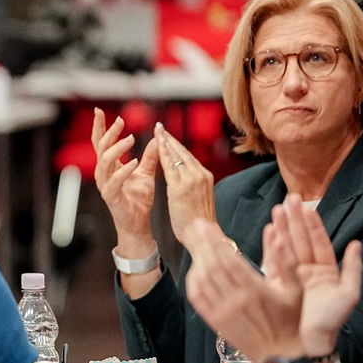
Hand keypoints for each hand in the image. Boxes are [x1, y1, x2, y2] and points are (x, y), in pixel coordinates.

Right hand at [90, 108, 159, 252]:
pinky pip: (113, 181)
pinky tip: (133, 162)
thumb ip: (150, 157)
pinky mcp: (111, 197)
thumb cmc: (139, 199)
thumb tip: (158, 138)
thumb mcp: (146, 173)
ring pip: (104, 162)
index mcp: (110, 167)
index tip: (100, 111)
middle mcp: (104, 174)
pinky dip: (123, 170)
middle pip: (99, 148)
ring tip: (131, 139)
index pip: (101, 143)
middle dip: (108, 133)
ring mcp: (105, 185)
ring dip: (117, 149)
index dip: (100, 127)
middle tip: (120, 121)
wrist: (139, 223)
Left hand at [154, 124, 220, 252]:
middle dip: (170, 138)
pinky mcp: (181, 187)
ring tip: (157, 131)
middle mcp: (200, 175)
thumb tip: (185, 181)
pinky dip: (164, 154)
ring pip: (177, 155)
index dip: (177, 146)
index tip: (168, 136)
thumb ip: (192, 187)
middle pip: (183, 152)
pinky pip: (170, 166)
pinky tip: (157, 145)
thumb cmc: (198, 223)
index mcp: (205, 178)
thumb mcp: (198, 199)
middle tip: (159, 127)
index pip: (189, 157)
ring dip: (166, 141)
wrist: (203, 235)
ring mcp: (192, 180)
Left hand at [186, 218, 305, 362]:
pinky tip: (195, 269)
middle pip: (211, 265)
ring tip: (196, 243)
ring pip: (202, 280)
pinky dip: (193, 281)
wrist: (282, 357)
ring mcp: (223, 312)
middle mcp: (235, 300)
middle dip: (202, 243)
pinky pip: (197, 298)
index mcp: (255, 290)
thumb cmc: (291, 321)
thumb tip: (277, 236)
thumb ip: (285, 262)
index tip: (206, 225)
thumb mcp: (296, 290)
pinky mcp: (215, 322)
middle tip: (197, 227)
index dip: (215, 240)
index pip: (228, 259)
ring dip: (197, 259)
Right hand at [268, 195, 362, 357]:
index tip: (307, 206)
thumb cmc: (330, 321)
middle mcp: (308, 270)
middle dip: (295, 219)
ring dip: (282, 227)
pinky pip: (274, 260)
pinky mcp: (277, 283)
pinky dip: (271, 245)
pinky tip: (269, 230)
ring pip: (287, 246)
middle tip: (289, 199)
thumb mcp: (349, 294)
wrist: (309, 343)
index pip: (319, 241)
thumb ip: (353, 268)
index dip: (313, 224)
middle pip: (301, 239)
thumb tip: (355, 244)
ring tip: (277, 209)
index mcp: (326, 271)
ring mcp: (291, 276)